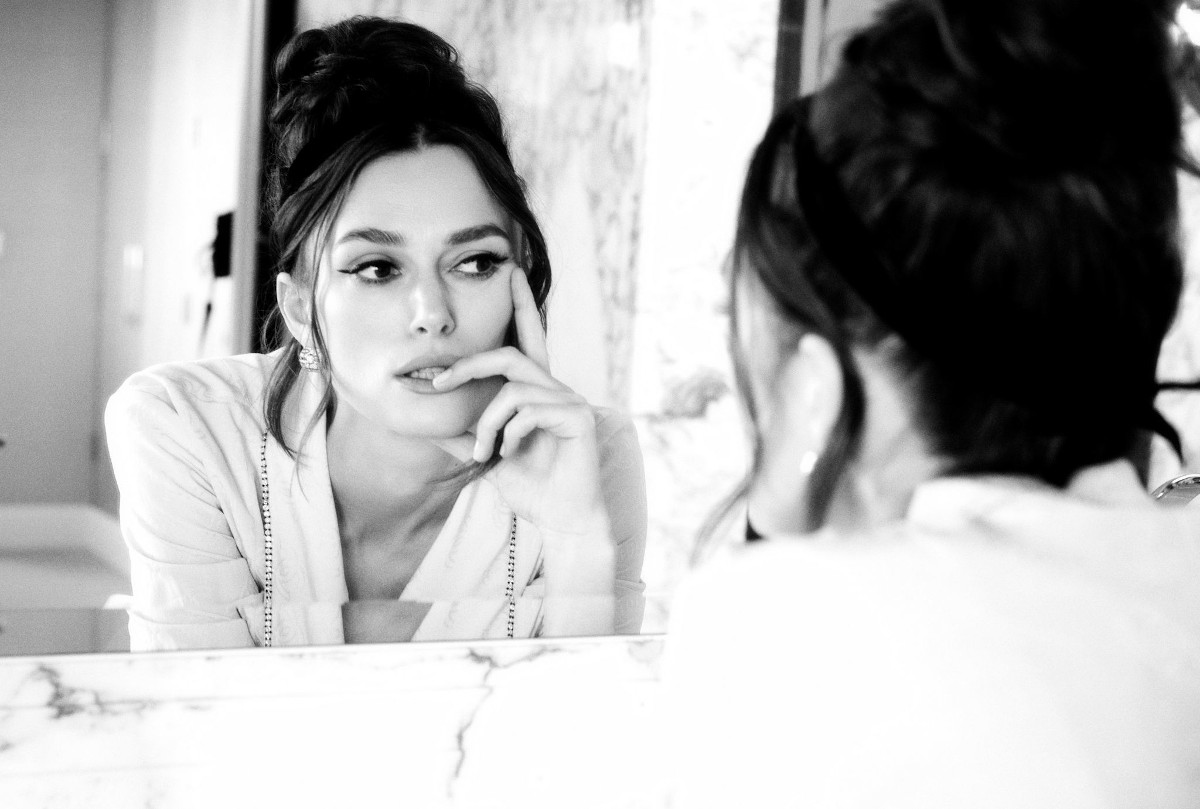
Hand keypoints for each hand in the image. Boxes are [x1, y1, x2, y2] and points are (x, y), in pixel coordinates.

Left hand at [430, 269, 608, 540]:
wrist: (563, 520)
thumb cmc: (533, 489)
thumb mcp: (488, 456)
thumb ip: (465, 434)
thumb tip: (429, 421)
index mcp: (537, 393)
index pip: (529, 339)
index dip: (522, 304)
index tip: (511, 271)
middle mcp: (555, 390)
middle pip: (511, 354)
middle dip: (470, 364)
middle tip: (438, 383)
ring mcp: (570, 401)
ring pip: (511, 389)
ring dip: (486, 422)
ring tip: (481, 452)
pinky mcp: (577, 417)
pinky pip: (528, 409)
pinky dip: (508, 434)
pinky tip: (509, 455)